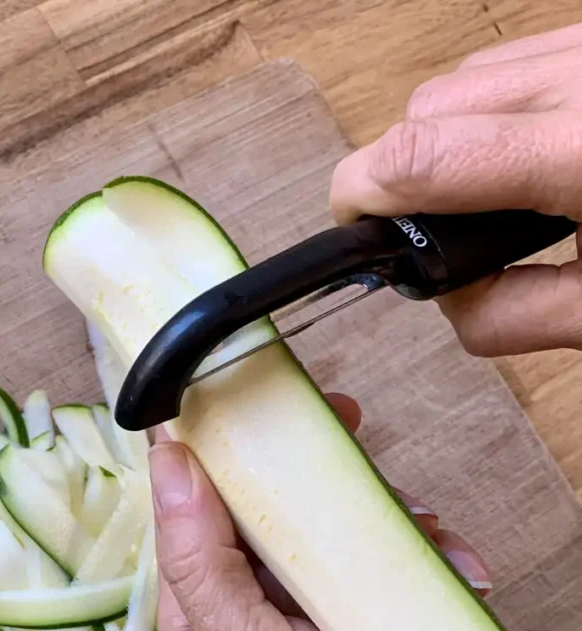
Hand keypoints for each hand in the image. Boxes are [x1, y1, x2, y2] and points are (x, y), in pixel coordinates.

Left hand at [149, 397, 535, 630]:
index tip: (257, 396)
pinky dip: (429, 555)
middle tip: (355, 430)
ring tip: (428, 538)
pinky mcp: (384, 622)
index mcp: (207, 608)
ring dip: (385, 511)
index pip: (195, 504)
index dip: (221, 443)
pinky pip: (399, 561)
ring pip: (341, 522)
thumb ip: (203, 565)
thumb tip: (165, 461)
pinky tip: (460, 573)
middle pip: (274, 501)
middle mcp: (260, 602)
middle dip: (315, 464)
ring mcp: (325, 611)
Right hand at [329, 23, 581, 358]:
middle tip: (445, 236)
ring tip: (495, 199)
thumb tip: (444, 295)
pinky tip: (523, 160)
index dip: (360, 196)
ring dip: (443, 143)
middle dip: (406, 176)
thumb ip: (509, 315)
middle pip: (426, 111)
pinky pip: (502, 65)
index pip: (419, 155)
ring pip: (458, 82)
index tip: (356, 232)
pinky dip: (484, 115)